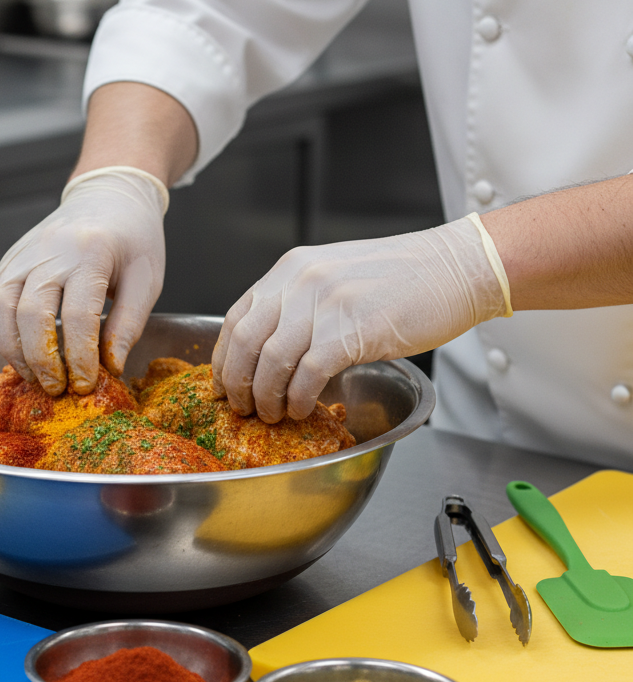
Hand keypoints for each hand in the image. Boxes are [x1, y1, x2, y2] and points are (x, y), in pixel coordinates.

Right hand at [0, 167, 166, 394]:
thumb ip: (129, 324)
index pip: (78, 316)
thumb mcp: (146, 279)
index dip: (80, 358)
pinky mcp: (8, 261)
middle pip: (31, 314)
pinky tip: (20, 352)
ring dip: (13, 350)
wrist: (108, 195)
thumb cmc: (132, 237)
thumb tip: (110, 366)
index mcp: (91, 252)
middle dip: (42, 361)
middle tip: (58, 388)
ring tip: (36, 376)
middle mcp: (50, 250)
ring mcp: (22, 254)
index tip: (87, 384)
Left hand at [212, 215, 510, 421]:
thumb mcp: (335, 278)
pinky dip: (298, 399)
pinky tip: (303, 409)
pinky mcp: (351, 330)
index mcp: (291, 269)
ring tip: (273, 413)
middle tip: (243, 407)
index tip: (224, 384)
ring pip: (270, 361)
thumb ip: (298, 306)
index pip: (236, 317)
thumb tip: (267, 352)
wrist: (458, 269)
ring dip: (266, 397)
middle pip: (244, 342)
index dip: (223, 357)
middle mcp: (301, 282)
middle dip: (237, 383)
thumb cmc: (403, 279)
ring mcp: (325, 304)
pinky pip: (307, 374)